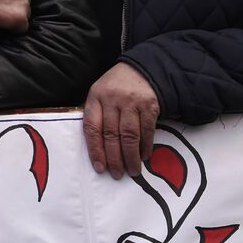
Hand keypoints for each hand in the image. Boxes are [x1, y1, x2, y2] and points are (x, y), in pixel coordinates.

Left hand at [82, 63, 159, 178]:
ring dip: (131, 156)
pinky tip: (144, 156)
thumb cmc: (115, 87)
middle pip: (111, 134)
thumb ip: (95, 116)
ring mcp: (131, 101)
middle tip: (117, 174)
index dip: (95, 150)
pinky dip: (146, 146)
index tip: (100, 168)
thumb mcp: (99, 95)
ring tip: (133, 171)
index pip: (92, 128)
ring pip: (129, 135)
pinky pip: (147, 129)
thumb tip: (96, 150)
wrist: (140, 68)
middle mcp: (112, 99)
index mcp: (95, 97)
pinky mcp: (149, 104)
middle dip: (115, 159)